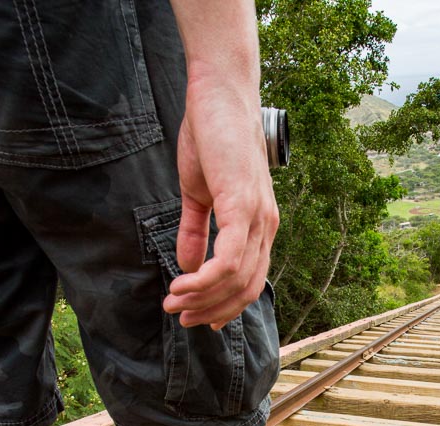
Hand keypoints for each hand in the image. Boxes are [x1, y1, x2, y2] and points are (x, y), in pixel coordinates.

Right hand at [161, 82, 278, 329]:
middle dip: (211, 310)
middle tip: (178, 315)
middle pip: (246, 289)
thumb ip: (196, 231)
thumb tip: (189, 268)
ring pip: (237, 279)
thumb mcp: (199, 193)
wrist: (219, 96)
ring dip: (202, 298)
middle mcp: (266, 226)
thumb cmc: (211, 139)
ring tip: (173, 301)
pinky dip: (206, 279)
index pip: (249, 282)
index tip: (194, 316)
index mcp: (259, 226)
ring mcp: (258, 216)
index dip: (223, 306)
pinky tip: (184, 283)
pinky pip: (230, 258)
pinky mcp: (242, 204)